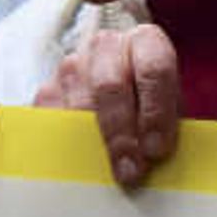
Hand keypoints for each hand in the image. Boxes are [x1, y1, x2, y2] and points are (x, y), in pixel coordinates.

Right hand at [34, 22, 180, 189]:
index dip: (156, 111)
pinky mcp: (47, 90)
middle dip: (122, 134)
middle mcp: (107, 46)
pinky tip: (83, 163)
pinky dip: (67, 144)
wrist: (119, 96)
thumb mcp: (169, 111)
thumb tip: (157, 159)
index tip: (155, 150)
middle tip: (130, 171)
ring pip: (80, 104)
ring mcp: (72, 65)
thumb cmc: (150, 105)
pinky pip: (53, 119)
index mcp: (145, 42)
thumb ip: (166, 127)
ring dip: (95, 143)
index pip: (154, 67)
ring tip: (108, 173)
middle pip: (111, 85)